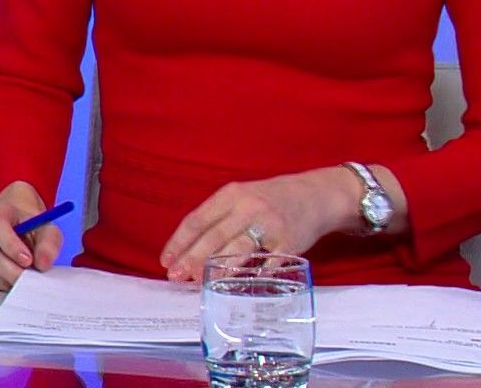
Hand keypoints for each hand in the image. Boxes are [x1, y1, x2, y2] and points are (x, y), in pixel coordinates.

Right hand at [0, 180, 63, 290]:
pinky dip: (6, 283)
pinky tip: (17, 275)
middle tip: (32, 277)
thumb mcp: (46, 227)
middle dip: (12, 270)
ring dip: (11, 278)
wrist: (17, 223)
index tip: (28, 260)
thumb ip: (49, 243)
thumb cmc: (29, 224)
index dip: (11, 245)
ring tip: (28, 274)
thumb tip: (43, 263)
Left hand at [159, 166, 357, 281]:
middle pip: (215, 236)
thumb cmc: (269, 200)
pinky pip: (267, 263)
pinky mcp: (290, 242)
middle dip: (193, 258)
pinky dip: (253, 276)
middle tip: (177, 276)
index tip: (166, 260)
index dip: (179, 242)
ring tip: (201, 282)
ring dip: (218, 268)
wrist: (315, 195)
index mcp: (231, 195)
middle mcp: (249, 207)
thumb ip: (218, 219)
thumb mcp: (241, 198)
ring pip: (239, 249)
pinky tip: (238, 286)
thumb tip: (187, 251)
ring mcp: (270, 225)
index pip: (198, 219)